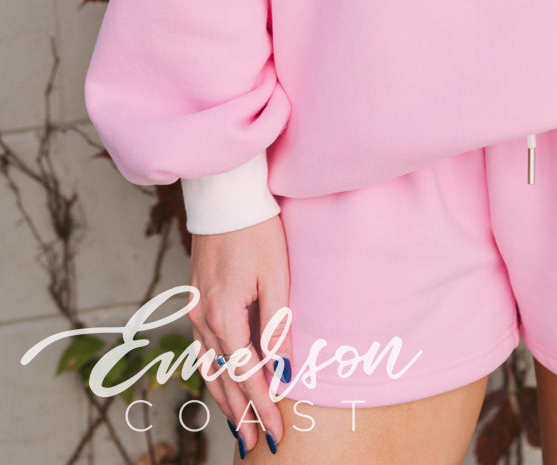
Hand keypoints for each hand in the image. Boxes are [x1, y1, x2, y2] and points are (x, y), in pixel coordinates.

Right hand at [188, 214, 290, 456]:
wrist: (225, 195)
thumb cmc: (257, 230)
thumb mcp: (276, 275)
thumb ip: (277, 326)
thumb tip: (283, 371)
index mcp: (224, 314)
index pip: (246, 373)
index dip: (262, 404)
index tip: (277, 430)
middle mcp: (203, 317)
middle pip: (223, 378)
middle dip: (242, 413)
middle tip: (259, 443)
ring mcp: (194, 309)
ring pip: (208, 367)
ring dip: (224, 399)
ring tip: (240, 428)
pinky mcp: (194, 299)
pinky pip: (202, 348)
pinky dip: (213, 373)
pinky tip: (221, 384)